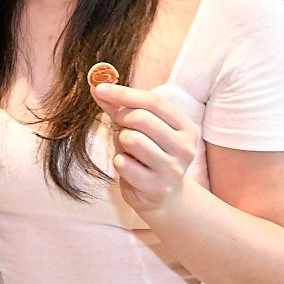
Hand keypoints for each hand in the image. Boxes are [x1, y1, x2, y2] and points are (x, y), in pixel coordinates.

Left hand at [92, 82, 199, 214]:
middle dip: (122, 119)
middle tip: (122, 128)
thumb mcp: (139, 128)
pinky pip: (124, 163)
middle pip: (141, 118)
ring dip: (121, 142)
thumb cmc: (147, 154)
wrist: (161, 195)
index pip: (153, 102)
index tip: (100, 88)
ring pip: (131, 139)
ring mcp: (173, 169)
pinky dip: (119, 161)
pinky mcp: (158, 187)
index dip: (124, 93)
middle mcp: (185, 147)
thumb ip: (120, 107)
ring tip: (129, 150)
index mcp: (186, 127)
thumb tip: (98, 87)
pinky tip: (129, 167)